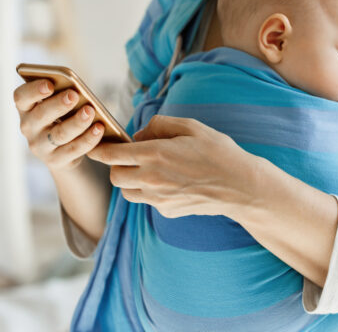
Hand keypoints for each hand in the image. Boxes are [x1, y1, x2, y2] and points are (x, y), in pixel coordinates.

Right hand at [13, 79, 104, 170]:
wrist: (64, 150)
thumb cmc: (62, 116)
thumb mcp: (57, 104)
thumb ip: (62, 94)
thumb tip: (77, 90)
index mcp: (26, 108)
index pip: (21, 97)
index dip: (34, 90)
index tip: (49, 84)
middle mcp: (29, 127)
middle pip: (41, 115)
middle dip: (58, 104)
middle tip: (74, 95)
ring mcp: (41, 146)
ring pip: (59, 134)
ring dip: (76, 122)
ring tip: (90, 111)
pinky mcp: (56, 160)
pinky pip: (73, 149)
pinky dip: (88, 139)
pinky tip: (99, 128)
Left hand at [86, 115, 262, 218]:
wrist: (241, 187)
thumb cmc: (219, 152)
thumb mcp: (192, 127)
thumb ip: (159, 125)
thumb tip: (139, 134)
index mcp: (155, 154)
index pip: (112, 155)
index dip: (99, 150)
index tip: (96, 146)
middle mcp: (152, 179)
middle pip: (114, 176)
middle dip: (116, 166)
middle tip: (130, 157)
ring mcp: (159, 199)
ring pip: (127, 192)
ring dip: (130, 180)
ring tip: (149, 170)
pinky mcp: (167, 211)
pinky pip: (147, 201)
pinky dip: (149, 192)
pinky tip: (170, 183)